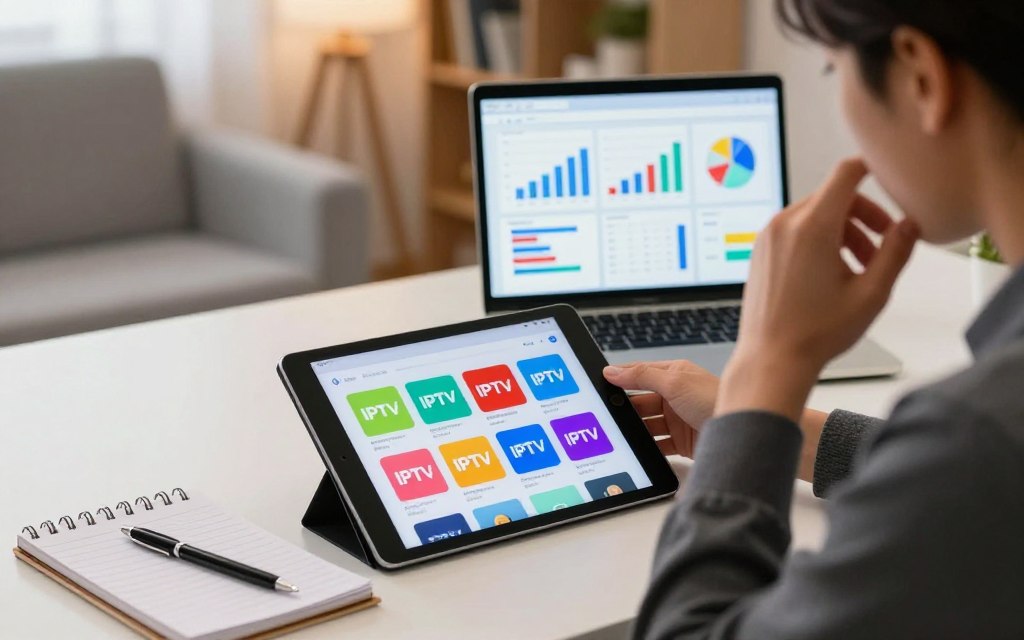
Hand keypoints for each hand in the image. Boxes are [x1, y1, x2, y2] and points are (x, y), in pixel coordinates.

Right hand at [603, 360, 718, 457]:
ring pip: (647, 425)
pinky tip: (640, 449)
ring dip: (636, 429)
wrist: (743, 432)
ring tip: (622, 433)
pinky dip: (648, 448)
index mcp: (674, 375)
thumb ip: (641, 376)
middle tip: (608, 414)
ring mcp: (678, 419)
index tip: (601, 384)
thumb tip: (613, 370)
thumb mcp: (674, 381)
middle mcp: (675, 396)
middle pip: (641, 402)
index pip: (639, 374)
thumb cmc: (716, 399)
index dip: (621, 378)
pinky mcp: (682, 442)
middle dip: (626, 408)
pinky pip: (658, 445)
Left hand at [717, 158, 918, 420]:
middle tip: (882, 245)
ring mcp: (768, 237)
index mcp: (812, 227)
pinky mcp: (760, 251)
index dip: (871, 169)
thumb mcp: (872, 293)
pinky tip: (830, 273)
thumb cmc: (815, 332)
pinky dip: (818, 239)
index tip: (888, 178)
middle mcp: (785, 225)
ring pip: (814, 214)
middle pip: (833, 197)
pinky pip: (795, 230)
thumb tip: (910, 225)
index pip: (845, 174)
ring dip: (843, 230)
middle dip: (863, 216)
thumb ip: (896, 252)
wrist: (772, 359)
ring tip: (858, 268)